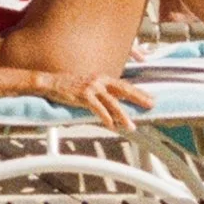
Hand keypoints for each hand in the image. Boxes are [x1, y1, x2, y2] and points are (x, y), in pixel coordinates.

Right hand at [31, 65, 146, 124]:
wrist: (52, 82)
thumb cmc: (70, 87)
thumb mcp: (90, 87)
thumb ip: (102, 94)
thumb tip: (116, 106)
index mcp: (102, 77)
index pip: (124, 85)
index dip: (138, 92)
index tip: (150, 98)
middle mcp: (99, 80)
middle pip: (124, 89)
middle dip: (139, 98)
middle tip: (151, 105)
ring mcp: (92, 87)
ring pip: (113, 102)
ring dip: (123, 115)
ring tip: (131, 125)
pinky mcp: (83, 95)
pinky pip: (98, 109)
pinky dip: (106, 118)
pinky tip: (111, 126)